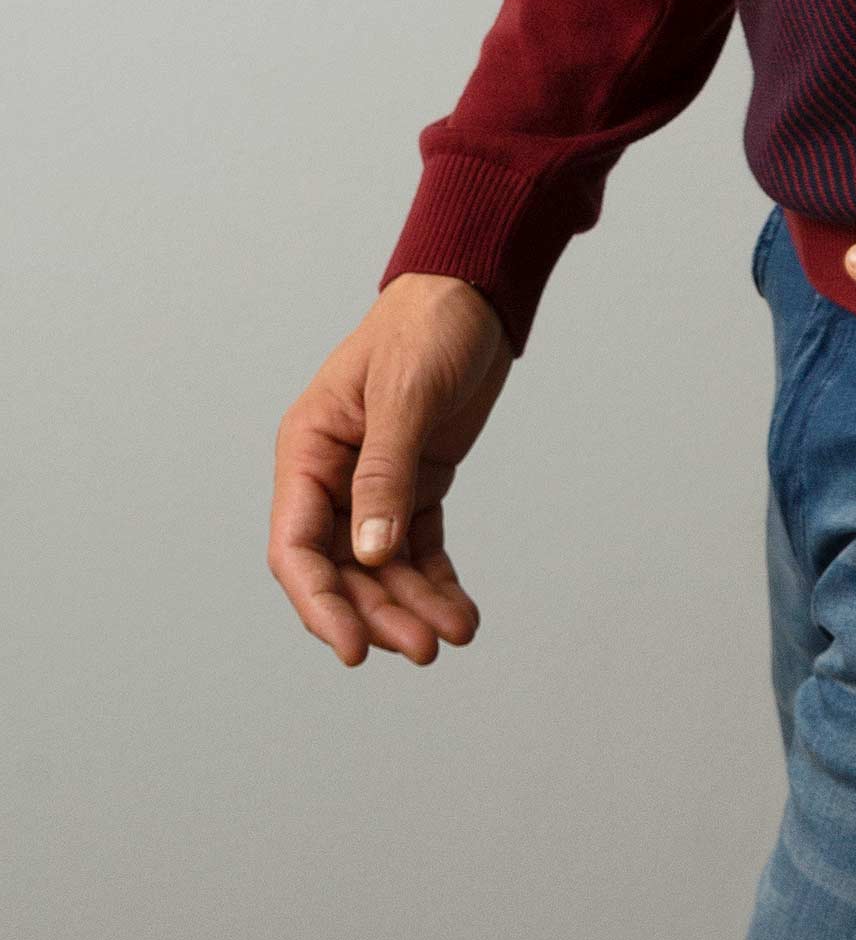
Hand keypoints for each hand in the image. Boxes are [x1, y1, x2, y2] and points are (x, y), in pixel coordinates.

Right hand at [269, 272, 512, 665]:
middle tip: (423, 648)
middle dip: (379, 614)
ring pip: (381, 569)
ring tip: (453, 635)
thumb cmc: (427, 324)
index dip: (321, 604)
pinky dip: (437, 583)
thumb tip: (368, 553)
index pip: (296, 547)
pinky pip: (418, 549)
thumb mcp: (406, 393)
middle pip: (341, 571)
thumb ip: (385, 472)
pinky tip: (462, 614)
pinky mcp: (417, 485)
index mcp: (309, 448)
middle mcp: (333, 475)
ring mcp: (375, 485)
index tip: (354, 648)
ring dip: (411, 607)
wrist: (474, 290)